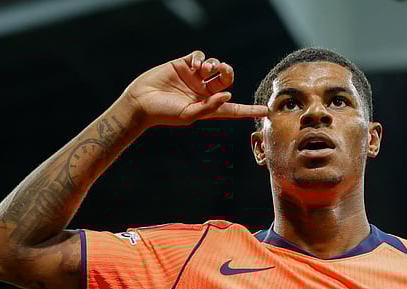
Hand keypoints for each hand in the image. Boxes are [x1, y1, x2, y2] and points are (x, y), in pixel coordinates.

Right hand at [119, 50, 267, 127]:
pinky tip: (196, 65)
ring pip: (214, 66)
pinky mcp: (183, 65)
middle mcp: (203, 91)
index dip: (249, 110)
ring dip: (214, 65)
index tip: (266, 111)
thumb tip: (229, 94)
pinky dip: (201, 58)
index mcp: (208, 107)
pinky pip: (200, 56)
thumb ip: (210, 106)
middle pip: (226, 79)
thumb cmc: (164, 113)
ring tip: (205, 70)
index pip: (233, 108)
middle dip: (228, 73)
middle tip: (223, 72)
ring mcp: (193, 78)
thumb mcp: (189, 114)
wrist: (141, 101)